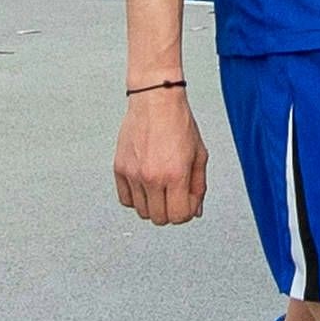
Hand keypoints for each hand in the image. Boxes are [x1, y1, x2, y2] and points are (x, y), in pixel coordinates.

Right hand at [115, 86, 206, 224]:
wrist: (156, 101)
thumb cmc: (179, 123)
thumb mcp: (199, 155)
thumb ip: (199, 186)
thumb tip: (196, 210)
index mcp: (175, 174)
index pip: (179, 216)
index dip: (186, 213)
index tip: (188, 203)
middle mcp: (152, 177)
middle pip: (159, 218)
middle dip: (170, 211)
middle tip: (175, 197)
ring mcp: (133, 174)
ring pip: (141, 212)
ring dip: (153, 205)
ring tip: (161, 189)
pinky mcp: (119, 169)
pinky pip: (125, 199)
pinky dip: (136, 198)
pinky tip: (146, 186)